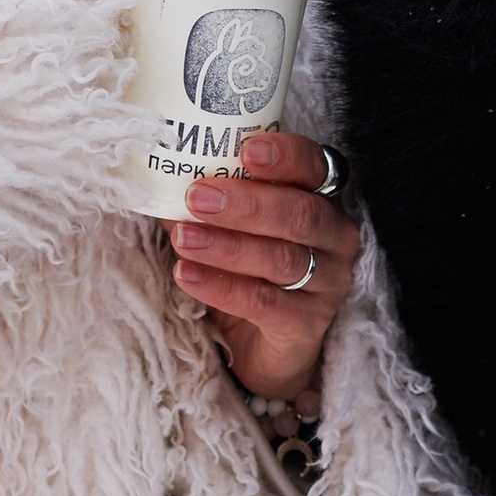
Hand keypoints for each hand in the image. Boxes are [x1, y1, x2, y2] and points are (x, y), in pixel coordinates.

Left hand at [169, 131, 361, 400]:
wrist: (262, 345)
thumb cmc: (246, 269)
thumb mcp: (230, 227)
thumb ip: (206, 201)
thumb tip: (160, 179)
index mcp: (320, 198)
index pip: (315, 166)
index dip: (287, 156)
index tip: (247, 150)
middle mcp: (334, 237)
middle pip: (300, 213)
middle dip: (247, 204)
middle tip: (198, 197)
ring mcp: (328, 283)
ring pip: (281, 259)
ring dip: (227, 246)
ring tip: (184, 238)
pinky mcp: (308, 324)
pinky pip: (265, 304)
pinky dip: (223, 288)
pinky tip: (187, 275)